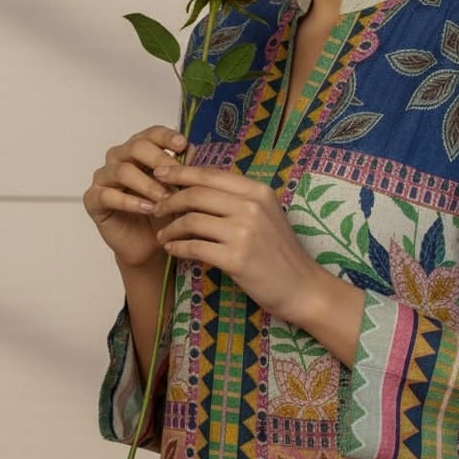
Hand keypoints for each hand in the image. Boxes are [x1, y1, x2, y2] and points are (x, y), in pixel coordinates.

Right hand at [83, 125, 188, 268]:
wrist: (150, 245)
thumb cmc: (164, 212)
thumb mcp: (179, 189)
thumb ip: (183, 169)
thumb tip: (194, 150)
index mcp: (139, 149)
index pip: (151, 133)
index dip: (167, 137)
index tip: (183, 146)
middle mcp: (118, 158)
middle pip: (136, 147)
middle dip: (159, 161)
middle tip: (176, 178)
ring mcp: (103, 177)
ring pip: (122, 171)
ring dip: (148, 185)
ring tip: (165, 199)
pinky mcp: (93, 199)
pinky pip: (108, 195)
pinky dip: (131, 202)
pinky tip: (148, 209)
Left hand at [151, 162, 365, 365]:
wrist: (302, 286)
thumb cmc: (280, 251)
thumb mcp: (266, 214)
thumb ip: (238, 199)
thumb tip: (198, 186)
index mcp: (258, 191)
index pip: (211, 174)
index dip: (181, 172)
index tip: (160, 172)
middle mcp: (251, 206)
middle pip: (196, 194)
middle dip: (169, 200)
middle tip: (156, 208)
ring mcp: (244, 232)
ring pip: (191, 220)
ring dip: (170, 228)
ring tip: (163, 235)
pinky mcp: (236, 258)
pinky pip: (194, 247)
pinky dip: (177, 248)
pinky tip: (172, 250)